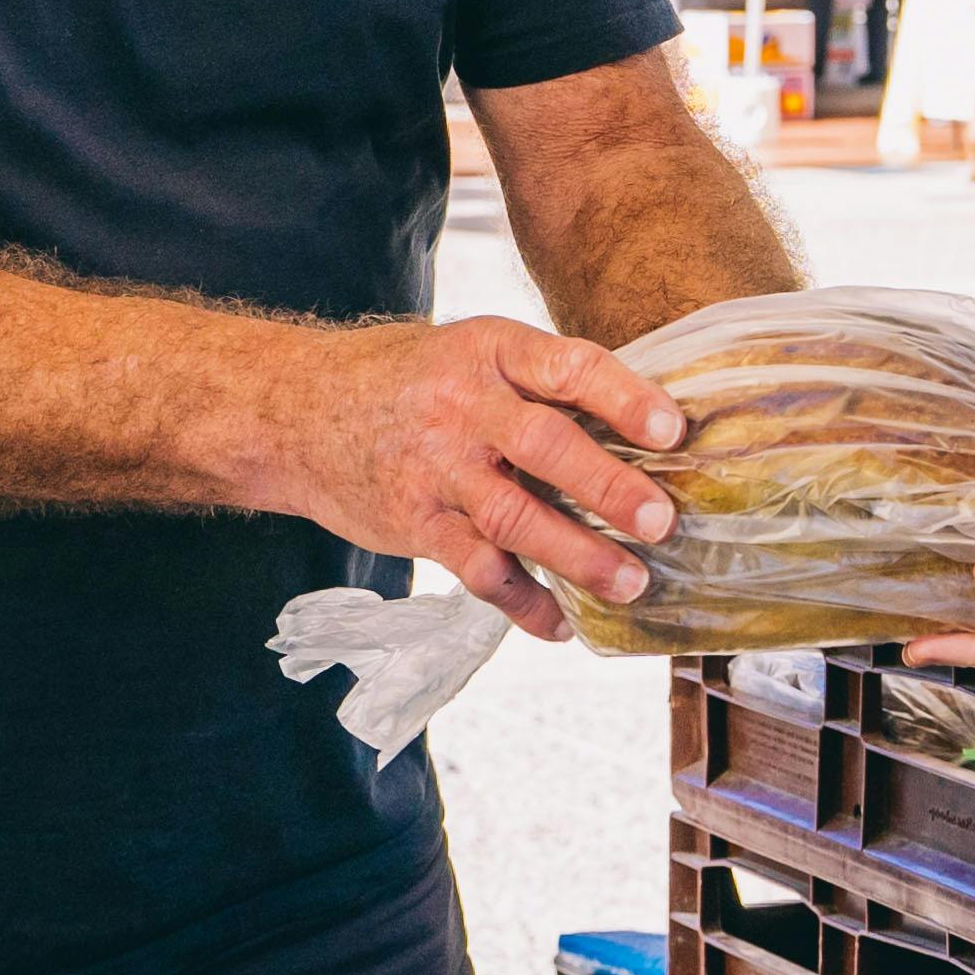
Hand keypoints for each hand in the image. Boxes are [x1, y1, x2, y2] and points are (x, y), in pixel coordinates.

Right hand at [282, 316, 684, 641]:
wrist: (300, 411)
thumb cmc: (413, 380)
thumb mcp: (473, 352)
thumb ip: (542, 383)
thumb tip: (647, 424)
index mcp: (491, 351)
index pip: (567, 367)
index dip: (624, 398)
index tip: (674, 431)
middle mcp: (463, 407)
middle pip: (545, 447)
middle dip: (608, 488)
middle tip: (661, 522)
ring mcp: (437, 469)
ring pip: (513, 518)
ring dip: (577, 556)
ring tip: (630, 584)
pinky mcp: (416, 522)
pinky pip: (477, 570)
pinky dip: (523, 602)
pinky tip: (561, 623)